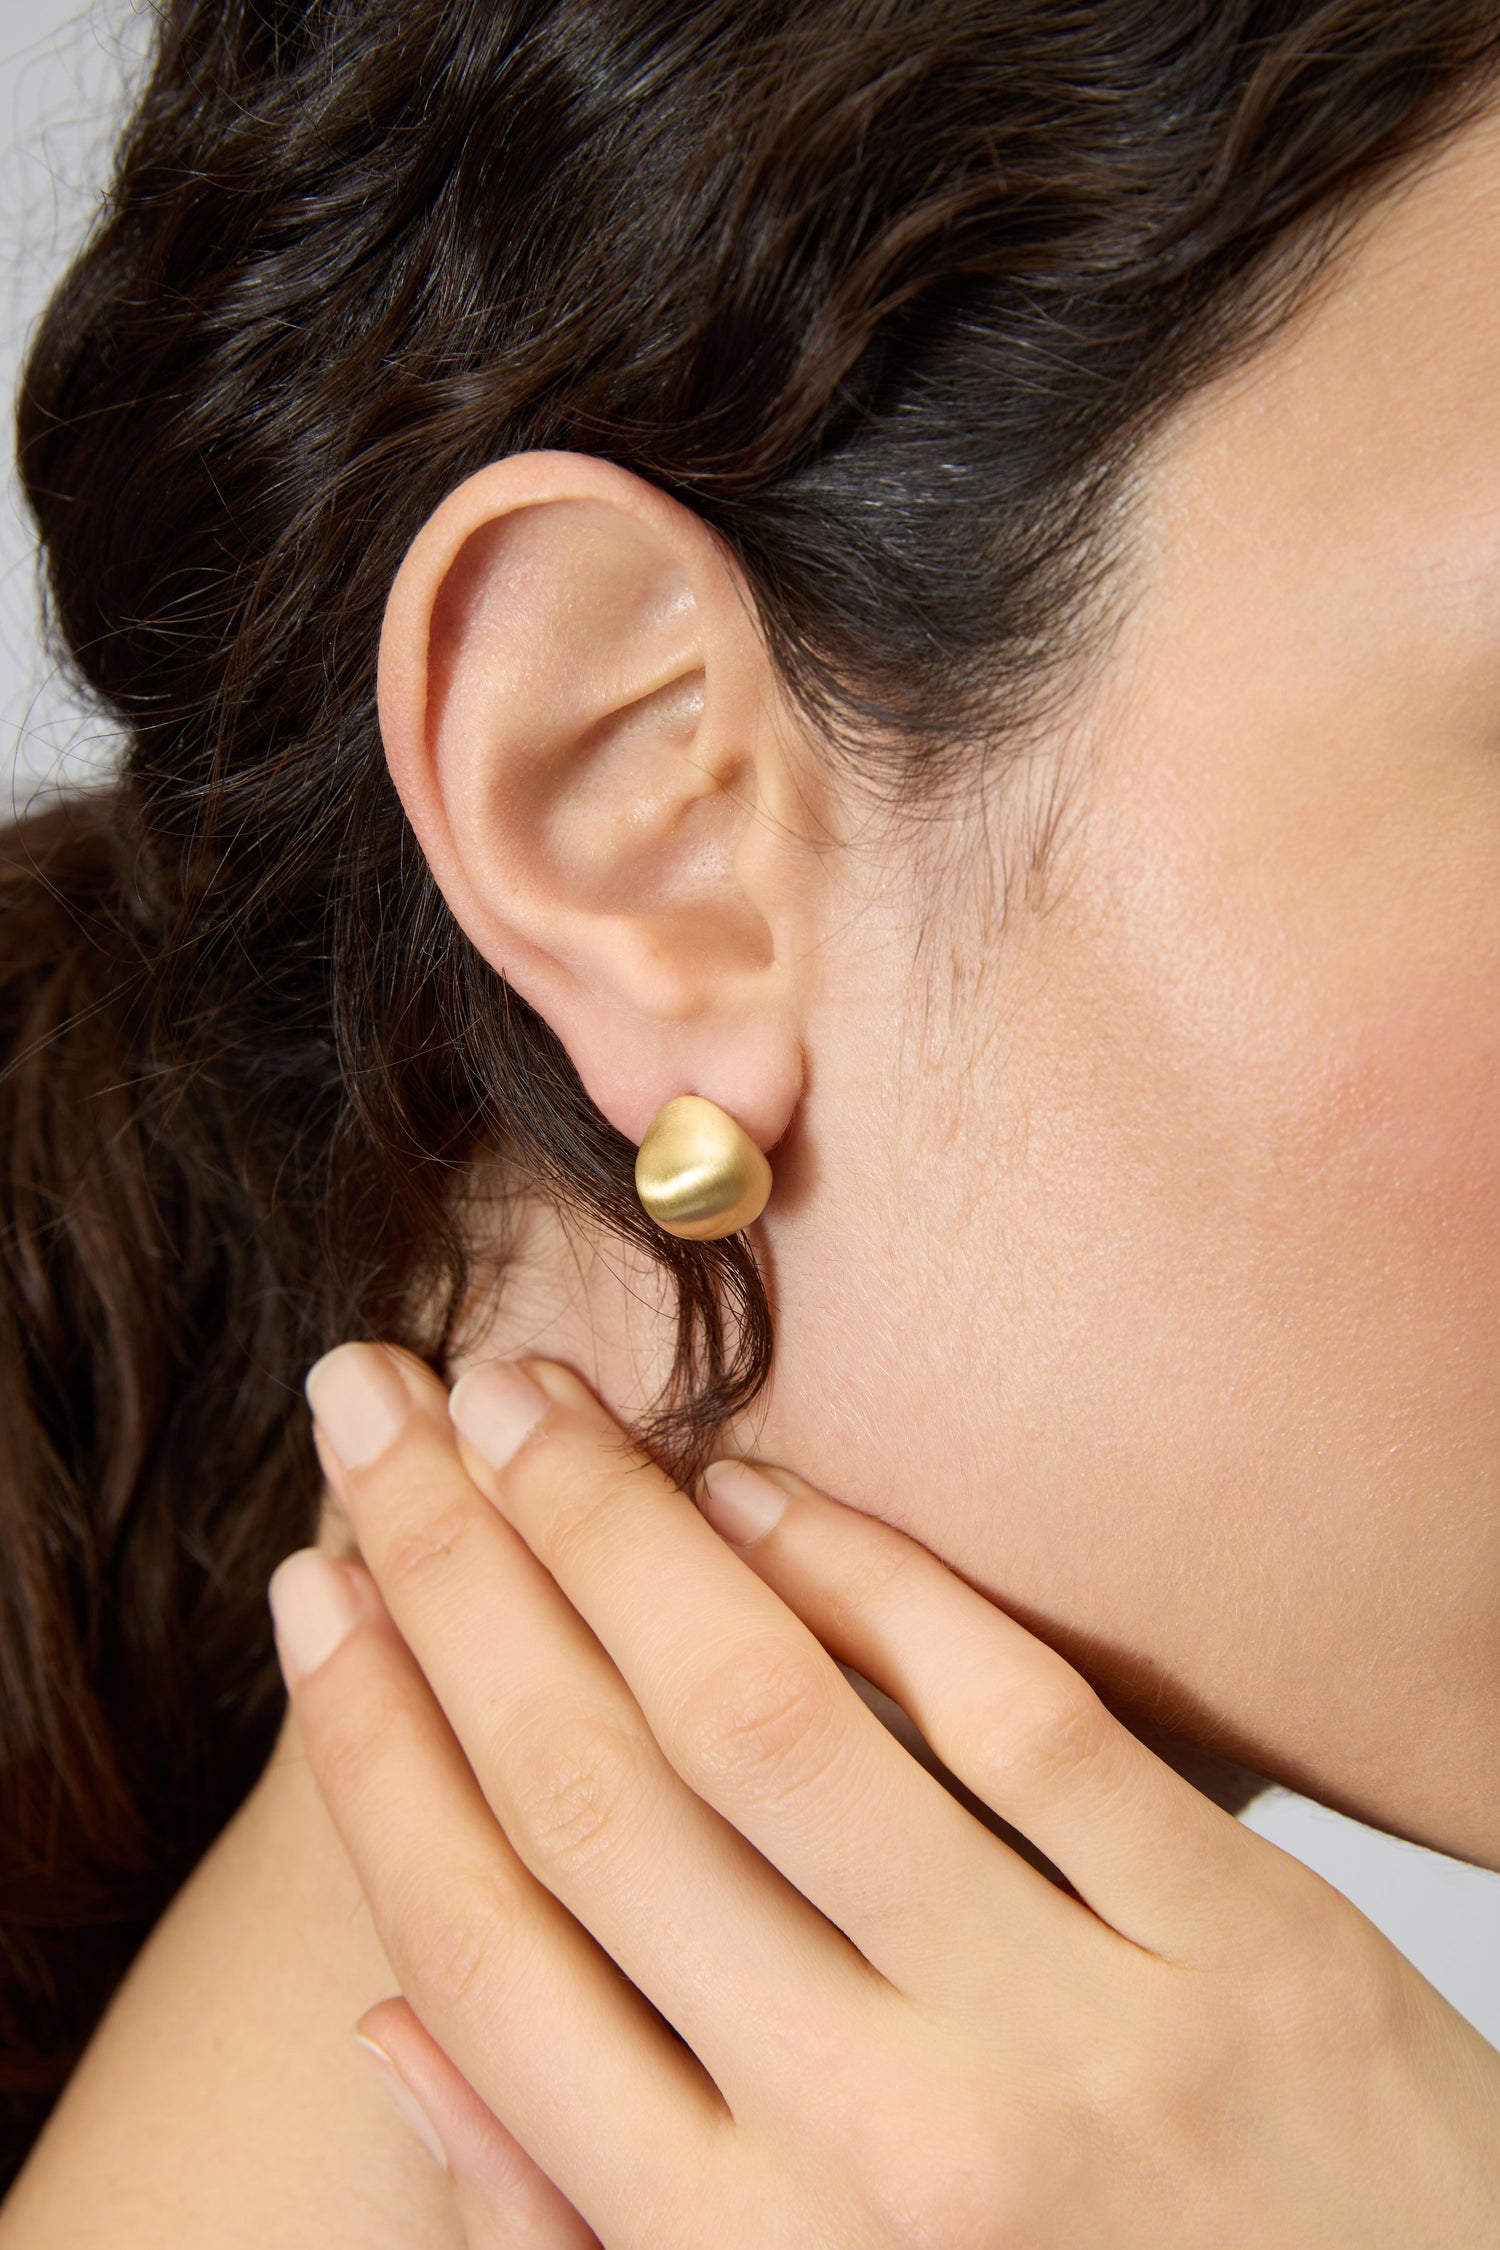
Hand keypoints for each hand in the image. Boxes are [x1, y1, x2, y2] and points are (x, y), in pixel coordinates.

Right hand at [271, 1344, 1499, 2247]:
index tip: (313, 1590)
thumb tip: (391, 2030)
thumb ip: (581, 2216)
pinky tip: (757, 1485)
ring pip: (771, 1724)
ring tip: (518, 1401)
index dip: (375, 1746)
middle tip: (371, 1413)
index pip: (491, 1951)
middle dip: (452, 1576)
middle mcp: (881, 2149)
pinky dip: (868, 1575)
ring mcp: (1068, 2031)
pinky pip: (1014, 1711)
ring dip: (615, 1533)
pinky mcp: (1242, 1941)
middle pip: (594, 1797)